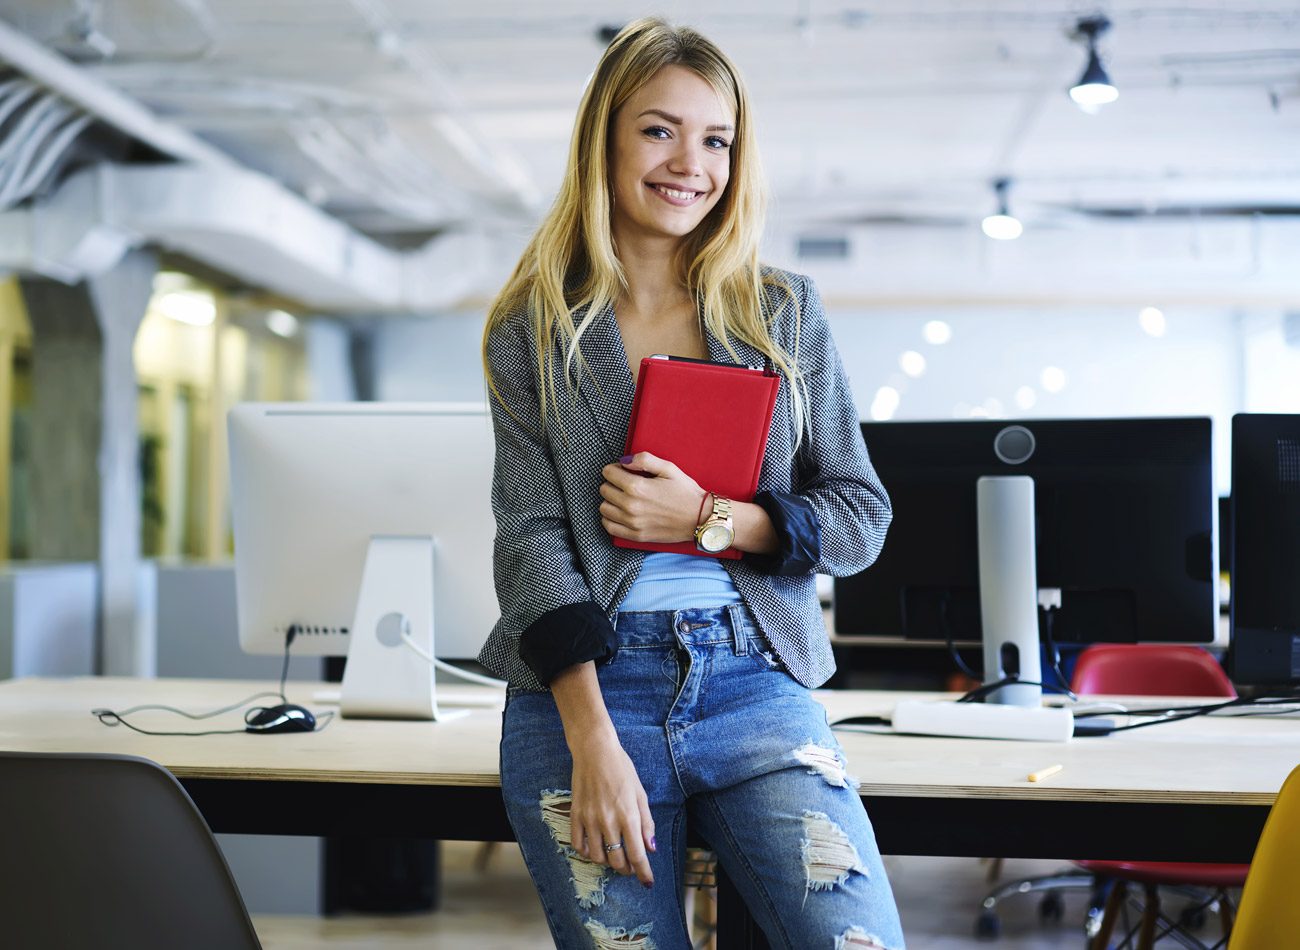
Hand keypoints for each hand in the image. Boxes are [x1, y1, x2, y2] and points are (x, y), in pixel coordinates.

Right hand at [569, 733, 656, 885]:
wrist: (595, 751)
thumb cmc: (622, 769)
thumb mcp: (640, 794)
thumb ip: (646, 823)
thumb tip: (650, 848)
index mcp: (628, 816)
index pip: (637, 855)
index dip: (643, 873)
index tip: (647, 882)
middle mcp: (608, 821)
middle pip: (617, 861)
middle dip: (626, 870)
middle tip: (631, 867)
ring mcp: (589, 819)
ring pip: (597, 857)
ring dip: (608, 862)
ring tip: (614, 857)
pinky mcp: (575, 814)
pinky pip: (578, 844)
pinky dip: (587, 852)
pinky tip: (595, 849)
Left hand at [600, 452, 704, 543]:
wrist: (700, 518)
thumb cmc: (686, 492)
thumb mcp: (669, 468)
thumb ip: (644, 460)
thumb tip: (624, 461)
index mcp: (637, 487)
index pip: (608, 473)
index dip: (615, 468)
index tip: (625, 470)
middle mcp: (631, 506)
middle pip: (604, 490)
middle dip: (613, 483)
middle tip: (627, 483)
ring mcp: (632, 523)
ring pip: (604, 508)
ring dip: (611, 501)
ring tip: (624, 498)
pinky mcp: (635, 535)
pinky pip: (609, 527)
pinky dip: (611, 518)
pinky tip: (621, 513)